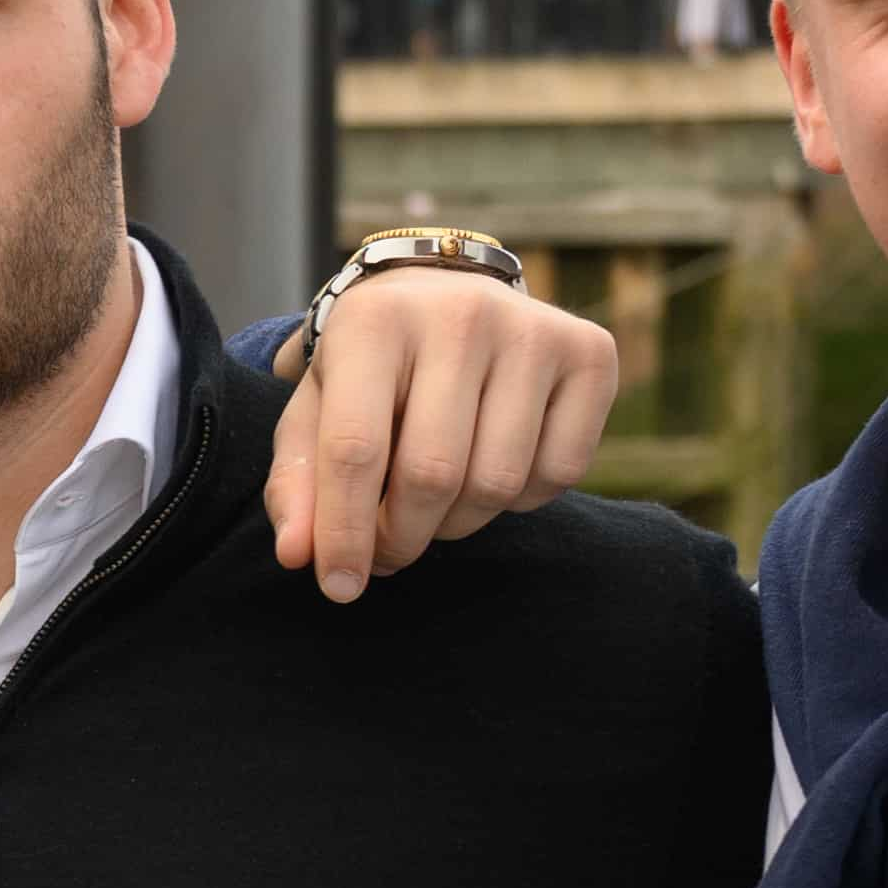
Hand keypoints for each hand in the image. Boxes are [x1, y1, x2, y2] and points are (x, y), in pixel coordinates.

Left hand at [266, 269, 621, 599]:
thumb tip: (298, 556)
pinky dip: (520, 500)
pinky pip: (558, 474)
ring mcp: (533, 330)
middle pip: (432, 475)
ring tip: (434, 506)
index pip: (356, 451)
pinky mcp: (591, 354)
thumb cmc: (371, 373)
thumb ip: (296, 484)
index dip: (345, 534)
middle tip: (389, 549)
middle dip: (403, 537)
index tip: (339, 587)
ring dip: (458, 524)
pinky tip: (492, 467)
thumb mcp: (315, 414)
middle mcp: (459, 314)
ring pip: (497, 484)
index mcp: (373, 321)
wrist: (447, 300)